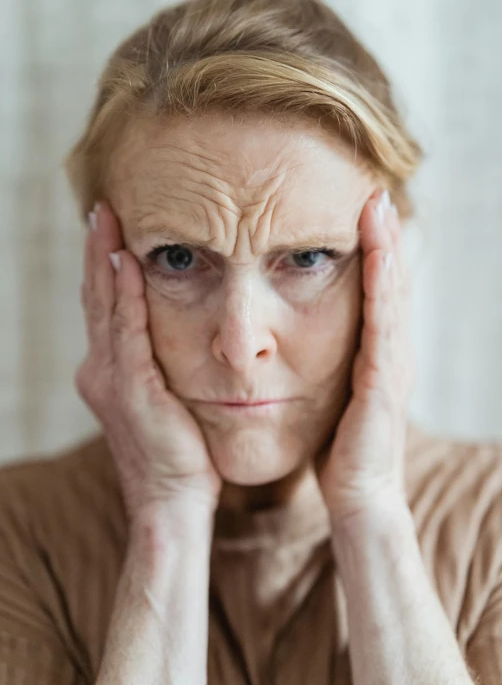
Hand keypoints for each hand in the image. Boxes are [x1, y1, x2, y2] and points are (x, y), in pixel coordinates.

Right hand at [75, 200, 221, 521]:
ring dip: (105, 260)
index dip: (105, 267)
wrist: (173, 504)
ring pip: (105, 306)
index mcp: (110, 373)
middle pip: (97, 298)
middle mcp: (100, 371)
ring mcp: (111, 380)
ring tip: (107, 220)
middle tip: (103, 209)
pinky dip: (125, 293)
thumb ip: (162, 370)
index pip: (106, 307)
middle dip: (98, 252)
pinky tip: (127, 261)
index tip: (113, 230)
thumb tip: (180, 340)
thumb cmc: (180, 457)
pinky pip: (127, 330)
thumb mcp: (166, 403)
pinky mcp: (131, 390)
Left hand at [317, 188, 415, 522]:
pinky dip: (383, 286)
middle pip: (391, 282)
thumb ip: (323, 359)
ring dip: (388, 247)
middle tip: (375, 189)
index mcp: (375, 352)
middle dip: (385, 235)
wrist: (355, 495)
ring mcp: (392, 366)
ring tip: (379, 204)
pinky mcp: (384, 383)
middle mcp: (390, 352)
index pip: (377, 289)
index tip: (360, 205)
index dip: (374, 247)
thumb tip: (293, 335)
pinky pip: (384, 325)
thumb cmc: (338, 445)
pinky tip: (378, 255)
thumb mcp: (329, 391)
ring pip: (392, 294)